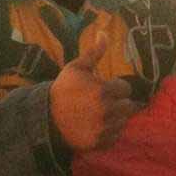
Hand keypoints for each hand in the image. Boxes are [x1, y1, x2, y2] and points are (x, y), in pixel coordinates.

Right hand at [49, 33, 139, 151]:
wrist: (47, 118)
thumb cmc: (63, 90)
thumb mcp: (76, 68)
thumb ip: (94, 52)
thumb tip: (104, 33)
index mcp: (103, 90)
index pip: (125, 88)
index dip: (116, 87)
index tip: (105, 89)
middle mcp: (108, 110)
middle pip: (128, 106)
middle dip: (118, 102)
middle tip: (104, 102)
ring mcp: (105, 128)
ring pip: (124, 121)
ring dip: (116, 117)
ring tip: (100, 114)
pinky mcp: (102, 142)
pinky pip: (116, 135)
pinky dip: (110, 131)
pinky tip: (97, 125)